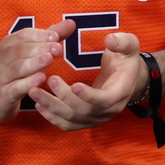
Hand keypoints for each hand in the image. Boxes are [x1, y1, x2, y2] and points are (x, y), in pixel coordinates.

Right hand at [0, 21, 65, 122]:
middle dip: (39, 48)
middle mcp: (1, 59)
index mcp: (8, 45)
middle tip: (57, 48)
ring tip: (49, 59)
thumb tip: (71, 23)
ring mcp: (0, 78)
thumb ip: (49, 38)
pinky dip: (27, 83)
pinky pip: (14, 88)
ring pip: (17, 68)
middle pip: (20, 50)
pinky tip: (41, 79)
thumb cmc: (15, 71)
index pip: (22, 36)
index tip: (55, 37)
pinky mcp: (2, 95)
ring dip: (34, 63)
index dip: (39, 35)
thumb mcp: (30, 53)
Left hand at [28, 22, 143, 130]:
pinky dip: (52, 117)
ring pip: (72, 119)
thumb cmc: (126, 60)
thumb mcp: (129, 46)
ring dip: (52, 107)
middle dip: (64, 97)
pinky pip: (67, 124)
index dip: (89, 95)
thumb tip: (110, 39)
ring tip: (35, 91)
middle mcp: (109, 110)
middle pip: (84, 111)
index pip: (105, 100)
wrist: (128, 78)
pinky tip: (39, 105)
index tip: (74, 84)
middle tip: (48, 79)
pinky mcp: (86, 121)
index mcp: (121, 92)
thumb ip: (122, 41)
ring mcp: (97, 118)